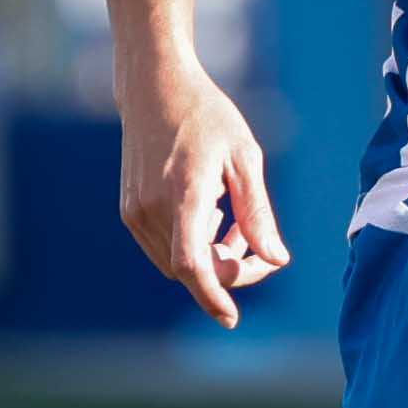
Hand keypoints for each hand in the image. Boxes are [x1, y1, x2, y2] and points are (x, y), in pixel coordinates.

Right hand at [120, 70, 287, 328]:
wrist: (154, 89)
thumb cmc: (207, 117)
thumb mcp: (244, 158)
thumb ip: (258, 214)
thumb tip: (278, 259)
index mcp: (184, 193)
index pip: (193, 264)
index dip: (213, 296)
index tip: (231, 318)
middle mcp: (152, 207)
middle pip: (191, 269)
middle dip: (228, 271)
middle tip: (261, 251)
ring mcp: (135, 210)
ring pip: (176, 263)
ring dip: (211, 258)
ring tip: (236, 226)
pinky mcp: (129, 209)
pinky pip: (163, 247)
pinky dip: (191, 246)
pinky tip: (212, 216)